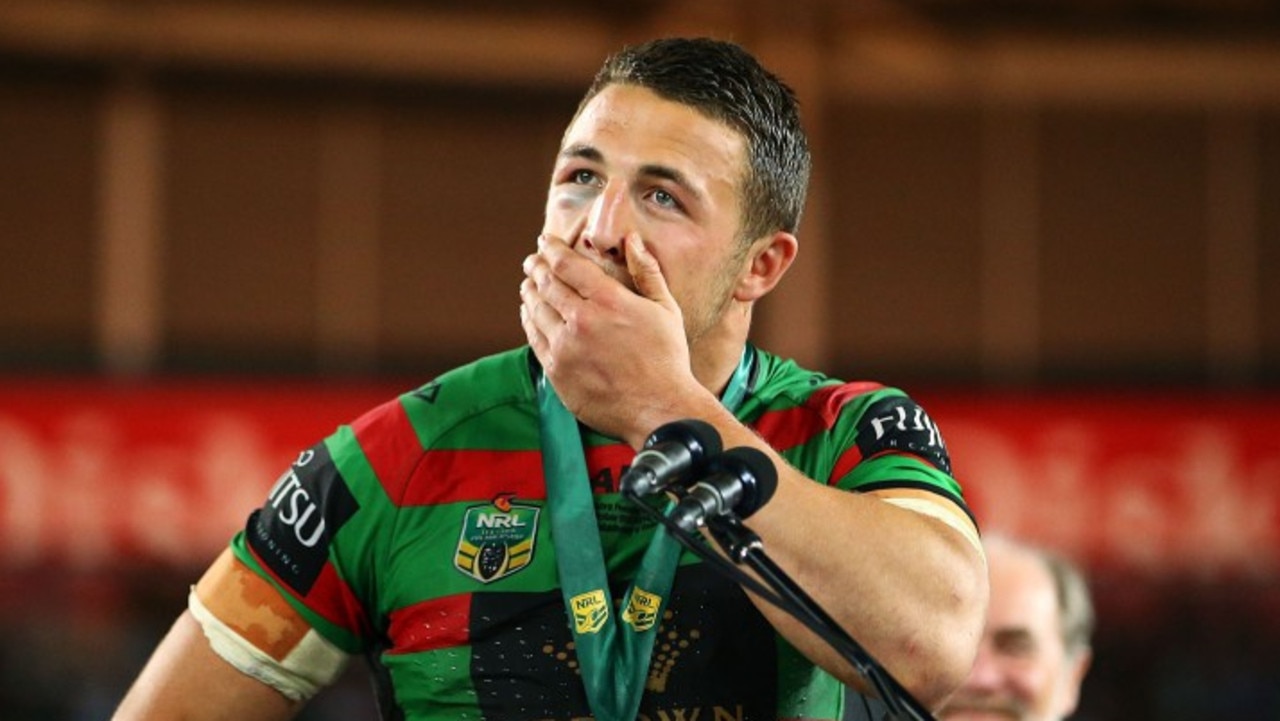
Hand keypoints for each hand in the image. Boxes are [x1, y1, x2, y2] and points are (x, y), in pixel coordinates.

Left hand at [519, 234, 702, 445]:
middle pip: (546, 284)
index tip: (545, 241)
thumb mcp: (666, 309)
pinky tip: (531, 314)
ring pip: (536, 310)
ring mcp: (566, 348)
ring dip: (530, 292)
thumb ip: (647, 271)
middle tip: (532, 261)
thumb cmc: (668, 358)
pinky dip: (529, 321)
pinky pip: (535, 339)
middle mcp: (582, 322)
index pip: (567, 264)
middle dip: (536, 267)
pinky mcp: (557, 372)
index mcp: (609, 301)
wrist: (660, 409)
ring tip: (528, 284)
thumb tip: (633, 240)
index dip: (552, 248)